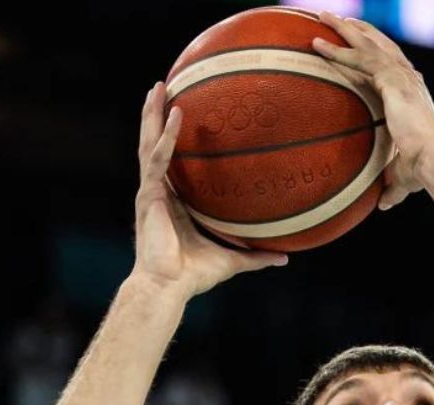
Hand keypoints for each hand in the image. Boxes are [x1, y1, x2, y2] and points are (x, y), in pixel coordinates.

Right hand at [131, 82, 287, 297]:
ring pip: (149, 143)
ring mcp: (150, 191)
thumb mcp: (233, 260)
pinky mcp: (148, 195)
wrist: (169, 288)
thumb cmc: (194, 276)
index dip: (170, 138)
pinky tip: (175, 113)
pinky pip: (158, 158)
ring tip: (159, 86)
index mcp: (171, 201)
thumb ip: (256, 257)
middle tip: (163, 86)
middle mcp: (157, 191)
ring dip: (152, 113)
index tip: (179, 114)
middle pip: (154, 144)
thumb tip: (285, 258)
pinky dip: (165, 136)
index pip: (170, 162)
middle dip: (155, 115)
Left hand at [311, 12, 433, 209]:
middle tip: (340, 20)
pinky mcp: (392, 79)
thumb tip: (383, 205)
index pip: (392, 65)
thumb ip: (393, 187)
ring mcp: (401, 75)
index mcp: (413, 93)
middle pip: (380, 45)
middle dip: (361, 30)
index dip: (377, 53)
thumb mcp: (403, 176)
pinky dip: (337, 50)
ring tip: (323, 15)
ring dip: (344, 28)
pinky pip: (359, 59)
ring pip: (368, 43)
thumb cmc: (424, 169)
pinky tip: (315, 44)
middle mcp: (409, 78)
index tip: (362, 44)